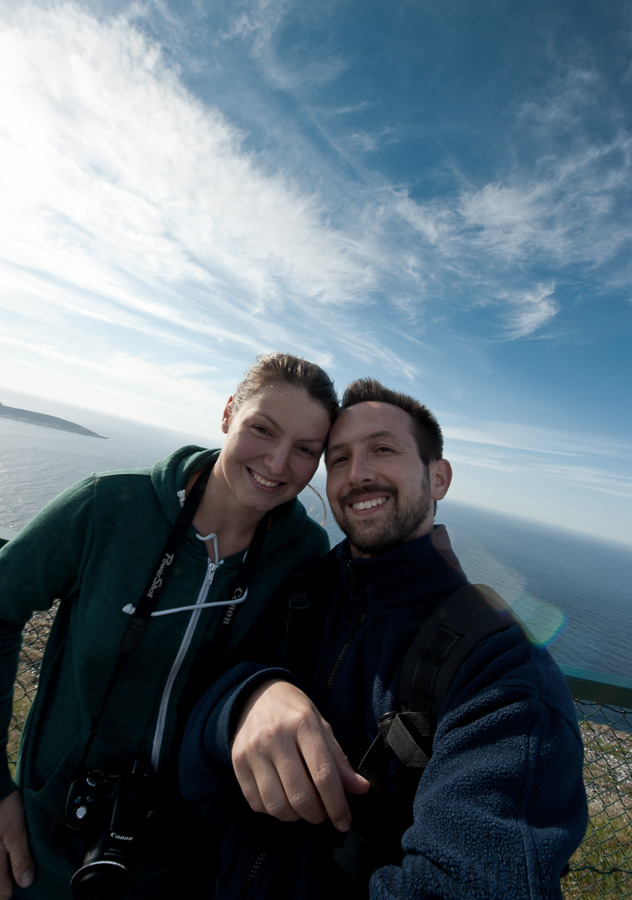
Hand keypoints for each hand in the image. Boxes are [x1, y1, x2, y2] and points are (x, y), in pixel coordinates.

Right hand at [0, 790, 33, 898]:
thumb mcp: (17, 832)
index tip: (27, 872)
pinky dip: (1, 858)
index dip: (18, 884)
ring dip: (5, 867)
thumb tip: (26, 882)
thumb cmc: (3, 809)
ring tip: (13, 851)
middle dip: (10, 876)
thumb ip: (20, 858)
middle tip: (21, 860)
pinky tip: (5, 846)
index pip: (4, 893)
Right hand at [231, 680, 368, 831]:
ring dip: (296, 817)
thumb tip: (361, 789)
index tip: (345, 821)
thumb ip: (339, 759)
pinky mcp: (237, 763)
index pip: (324, 774)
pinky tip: (283, 798)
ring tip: (304, 807)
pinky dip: (274, 810)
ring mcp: (253, 751)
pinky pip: (257, 803)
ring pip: (277, 805)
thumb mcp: (321, 726)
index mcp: (302, 724)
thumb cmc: (294, 713)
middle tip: (323, 813)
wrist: (257, 696)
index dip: (337, 804)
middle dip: (317, 814)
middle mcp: (275, 736)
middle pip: (300, 795)